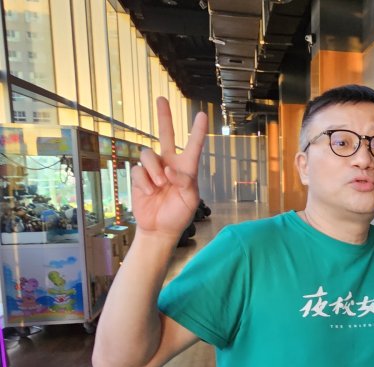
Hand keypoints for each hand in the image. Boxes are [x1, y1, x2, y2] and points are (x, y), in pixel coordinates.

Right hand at [131, 97, 207, 238]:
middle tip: (161, 98)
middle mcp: (169, 163)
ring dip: (153, 170)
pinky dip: (144, 182)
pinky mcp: (139, 176)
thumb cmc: (179, 214)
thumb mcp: (190, 200)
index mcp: (187, 168)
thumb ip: (184, 183)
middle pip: (166, 135)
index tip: (202, 114)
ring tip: (159, 185)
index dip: (197, 130)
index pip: (193, 146)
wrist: (159, 228)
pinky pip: (138, 170)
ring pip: (148, 154)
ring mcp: (153, 169)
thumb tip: (168, 170)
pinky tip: (149, 192)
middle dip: (164, 116)